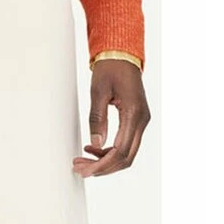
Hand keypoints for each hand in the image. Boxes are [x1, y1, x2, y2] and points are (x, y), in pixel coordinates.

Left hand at [73, 59, 150, 177]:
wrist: (121, 55)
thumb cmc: (110, 69)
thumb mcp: (98, 91)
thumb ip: (98, 118)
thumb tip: (95, 143)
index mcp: (134, 113)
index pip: (120, 151)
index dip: (102, 164)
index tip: (85, 169)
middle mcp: (142, 120)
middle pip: (126, 157)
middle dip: (103, 167)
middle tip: (81, 168)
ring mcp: (141, 121)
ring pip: (127, 153)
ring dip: (106, 160)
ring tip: (84, 160)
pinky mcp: (136, 120)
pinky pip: (126, 143)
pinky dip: (110, 150)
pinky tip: (94, 148)